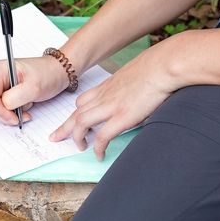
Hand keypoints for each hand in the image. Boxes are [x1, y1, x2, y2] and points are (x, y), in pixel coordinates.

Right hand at [0, 54, 69, 125]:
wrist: (56, 72)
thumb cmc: (47, 74)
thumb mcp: (33, 87)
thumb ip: (15, 98)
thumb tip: (3, 106)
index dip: (0, 112)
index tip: (15, 118)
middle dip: (6, 113)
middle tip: (24, 114)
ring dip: (11, 113)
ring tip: (27, 105)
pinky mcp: (1, 90)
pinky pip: (1, 107)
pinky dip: (12, 111)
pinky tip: (24, 105)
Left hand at [48, 39, 182, 159]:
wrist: (164, 65)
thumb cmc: (158, 67)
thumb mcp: (137, 75)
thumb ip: (130, 87)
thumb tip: (137, 94)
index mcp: (108, 85)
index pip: (83, 100)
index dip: (75, 113)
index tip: (71, 121)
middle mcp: (105, 95)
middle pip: (76, 113)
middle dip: (64, 127)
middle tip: (55, 137)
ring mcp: (111, 106)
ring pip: (81, 123)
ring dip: (77, 137)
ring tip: (79, 147)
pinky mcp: (122, 117)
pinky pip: (102, 136)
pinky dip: (98, 147)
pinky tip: (99, 155)